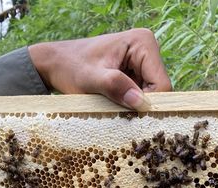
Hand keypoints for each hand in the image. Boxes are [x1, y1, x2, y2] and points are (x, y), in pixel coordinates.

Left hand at [28, 28, 171, 109]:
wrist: (55, 63)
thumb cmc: (70, 67)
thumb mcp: (90, 79)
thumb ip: (115, 87)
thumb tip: (140, 102)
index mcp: (142, 43)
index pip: (162, 84)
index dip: (148, 103)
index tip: (128, 113)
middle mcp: (148, 48)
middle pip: (160, 90)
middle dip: (141, 104)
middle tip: (117, 110)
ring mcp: (142, 60)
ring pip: (151, 95)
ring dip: (134, 106)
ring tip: (112, 104)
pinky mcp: (136, 71)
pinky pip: (142, 94)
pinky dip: (130, 104)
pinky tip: (114, 103)